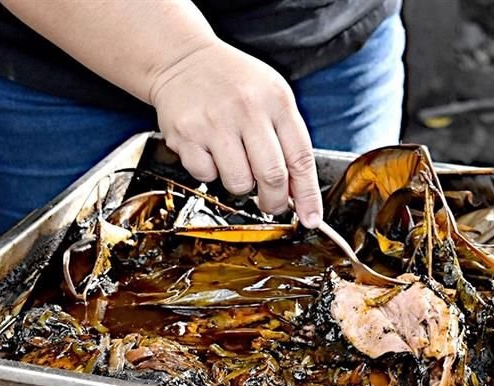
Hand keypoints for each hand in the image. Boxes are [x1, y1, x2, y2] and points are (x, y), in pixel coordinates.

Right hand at [149, 41, 322, 227]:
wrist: (182, 60)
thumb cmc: (232, 82)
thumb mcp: (270, 96)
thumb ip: (287, 138)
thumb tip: (295, 192)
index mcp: (275, 100)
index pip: (300, 157)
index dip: (307, 194)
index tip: (311, 217)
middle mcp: (246, 109)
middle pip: (271, 177)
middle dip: (274, 202)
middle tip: (271, 205)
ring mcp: (214, 122)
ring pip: (239, 183)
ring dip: (240, 184)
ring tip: (234, 162)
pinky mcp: (186, 135)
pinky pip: (206, 176)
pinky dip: (209, 172)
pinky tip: (208, 150)